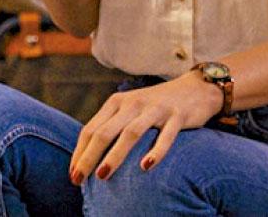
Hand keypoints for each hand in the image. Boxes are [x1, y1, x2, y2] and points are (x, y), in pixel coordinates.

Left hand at [69, 72, 221, 183]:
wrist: (195, 89)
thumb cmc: (155, 106)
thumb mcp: (129, 111)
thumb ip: (112, 127)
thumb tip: (90, 156)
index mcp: (116, 103)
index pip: (91, 129)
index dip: (80, 152)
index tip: (72, 174)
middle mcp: (132, 104)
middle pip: (104, 132)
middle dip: (88, 156)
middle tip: (78, 178)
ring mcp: (155, 109)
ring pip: (130, 133)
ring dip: (114, 155)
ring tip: (102, 175)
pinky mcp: (177, 116)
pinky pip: (166, 136)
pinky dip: (155, 151)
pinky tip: (146, 166)